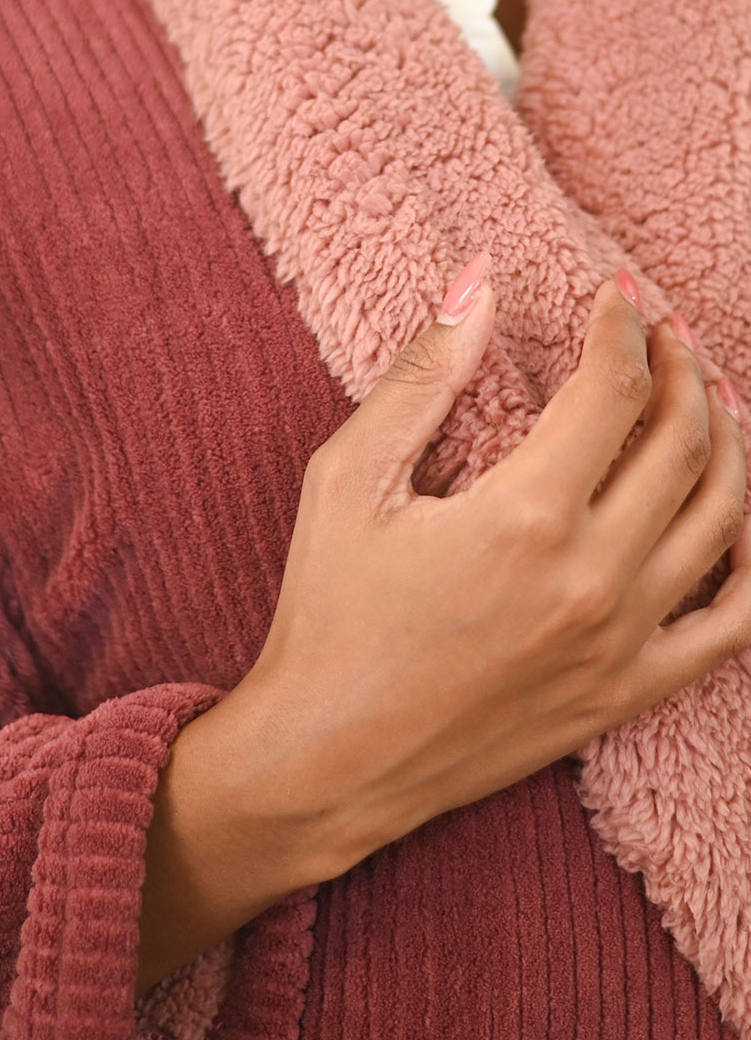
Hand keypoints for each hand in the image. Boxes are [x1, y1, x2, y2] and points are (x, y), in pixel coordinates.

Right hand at [229, 261, 750, 878]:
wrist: (329, 757)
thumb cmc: (329, 616)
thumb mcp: (348, 482)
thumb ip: (423, 377)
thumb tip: (478, 282)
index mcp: (524, 516)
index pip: (614, 388)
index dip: (623, 326)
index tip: (615, 296)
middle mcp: (591, 577)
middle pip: (684, 440)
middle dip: (685, 367)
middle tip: (666, 333)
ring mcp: (620, 641)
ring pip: (724, 516)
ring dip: (728, 440)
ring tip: (709, 399)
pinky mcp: (626, 692)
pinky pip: (734, 623)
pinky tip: (738, 515)